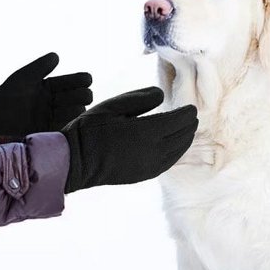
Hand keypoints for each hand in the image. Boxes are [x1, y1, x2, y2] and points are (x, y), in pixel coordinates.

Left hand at [0, 52, 91, 139]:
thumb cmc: (5, 96)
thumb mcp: (23, 78)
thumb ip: (39, 67)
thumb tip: (57, 55)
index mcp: (47, 88)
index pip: (69, 82)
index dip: (80, 79)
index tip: (87, 78)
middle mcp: (52, 103)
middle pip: (76, 97)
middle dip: (83, 94)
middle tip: (85, 94)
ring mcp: (51, 118)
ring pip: (74, 112)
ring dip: (78, 109)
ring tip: (79, 106)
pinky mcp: (49, 133)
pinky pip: (65, 127)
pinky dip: (71, 123)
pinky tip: (75, 119)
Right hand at [62, 86, 197, 192]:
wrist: (77, 161)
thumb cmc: (91, 129)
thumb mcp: (112, 106)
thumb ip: (138, 99)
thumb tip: (161, 94)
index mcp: (146, 131)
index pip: (176, 121)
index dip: (186, 113)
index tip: (191, 107)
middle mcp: (153, 151)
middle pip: (180, 137)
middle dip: (189, 126)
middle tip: (192, 117)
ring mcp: (150, 166)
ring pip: (177, 152)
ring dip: (185, 140)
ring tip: (187, 130)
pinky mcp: (144, 175)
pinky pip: (168, 163)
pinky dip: (176, 152)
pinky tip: (174, 147)